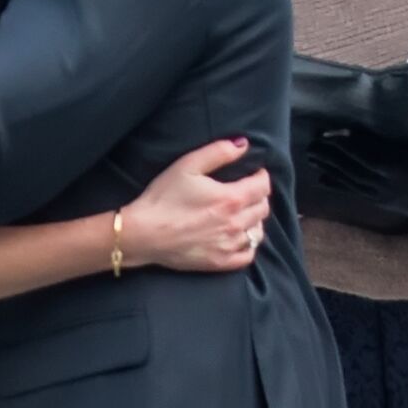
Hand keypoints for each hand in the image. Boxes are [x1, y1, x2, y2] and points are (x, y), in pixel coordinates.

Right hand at [117, 139, 272, 274]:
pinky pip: (248, 255)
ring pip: (258, 232)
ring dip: (255, 220)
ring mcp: (229, 245)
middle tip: (248, 191)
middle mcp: (235, 223)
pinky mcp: (220, 262)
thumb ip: (218, 152)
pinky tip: (240, 238)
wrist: (144, 233)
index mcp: (230, 198)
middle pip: (263, 209)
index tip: (255, 173)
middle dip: (259, 196)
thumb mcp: (187, 165)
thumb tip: (243, 145)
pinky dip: (249, 245)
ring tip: (245, 213)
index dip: (262, 176)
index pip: (263, 186)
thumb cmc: (163, 197)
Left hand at [302, 119, 407, 231]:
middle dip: (333, 159)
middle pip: (357, 173)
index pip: (370, 158)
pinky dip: (347, 187)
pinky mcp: (402, 206)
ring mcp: (399, 201)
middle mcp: (399, 191)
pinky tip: (333, 181)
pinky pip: (366, 196)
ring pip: (358, 187)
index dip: (347, 146)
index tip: (328, 133)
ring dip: (335, 174)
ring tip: (314, 162)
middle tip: (312, 146)